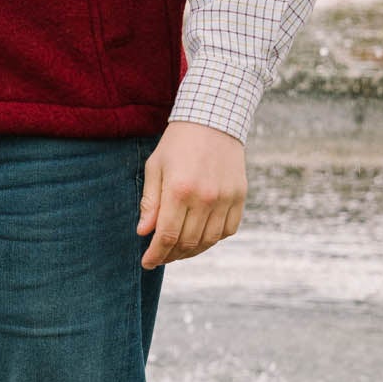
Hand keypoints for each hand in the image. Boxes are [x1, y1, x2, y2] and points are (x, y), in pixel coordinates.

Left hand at [137, 120, 246, 268]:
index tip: (147, 262)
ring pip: (209, 241)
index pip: (166, 236)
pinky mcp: (239, 196)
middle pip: (187, 242)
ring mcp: (225, 198)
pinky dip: (213, 239)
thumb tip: (143, 232)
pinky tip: (201, 236)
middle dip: (170, 255)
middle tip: (160, 256)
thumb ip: (150, 201)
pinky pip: (228, 230)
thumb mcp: (155, 167)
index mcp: (179, 190)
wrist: (213, 119)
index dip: (155, 255)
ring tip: (178, 250)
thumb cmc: (178, 143)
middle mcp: (204, 198)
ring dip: (191, 251)